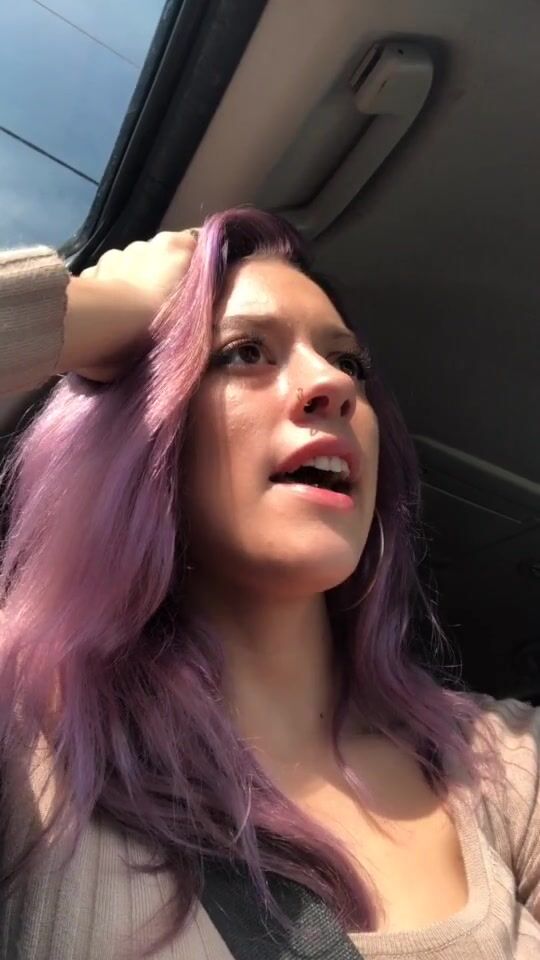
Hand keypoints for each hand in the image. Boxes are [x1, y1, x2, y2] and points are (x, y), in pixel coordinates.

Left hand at [59, 229, 197, 381]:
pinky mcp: (90, 274)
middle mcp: (142, 243)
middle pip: (156, 255)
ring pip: (127, 265)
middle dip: (158, 273)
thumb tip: (203, 277)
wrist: (113, 327)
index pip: (191, 244)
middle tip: (160, 304)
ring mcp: (113, 256)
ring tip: (132, 311)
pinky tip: (109, 312)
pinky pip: (104, 279)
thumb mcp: (198, 304)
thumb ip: (202, 285)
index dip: (192, 263)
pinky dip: (107, 291)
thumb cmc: (163, 317)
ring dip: (131, 281)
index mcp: (173, 245)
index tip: (191, 284)